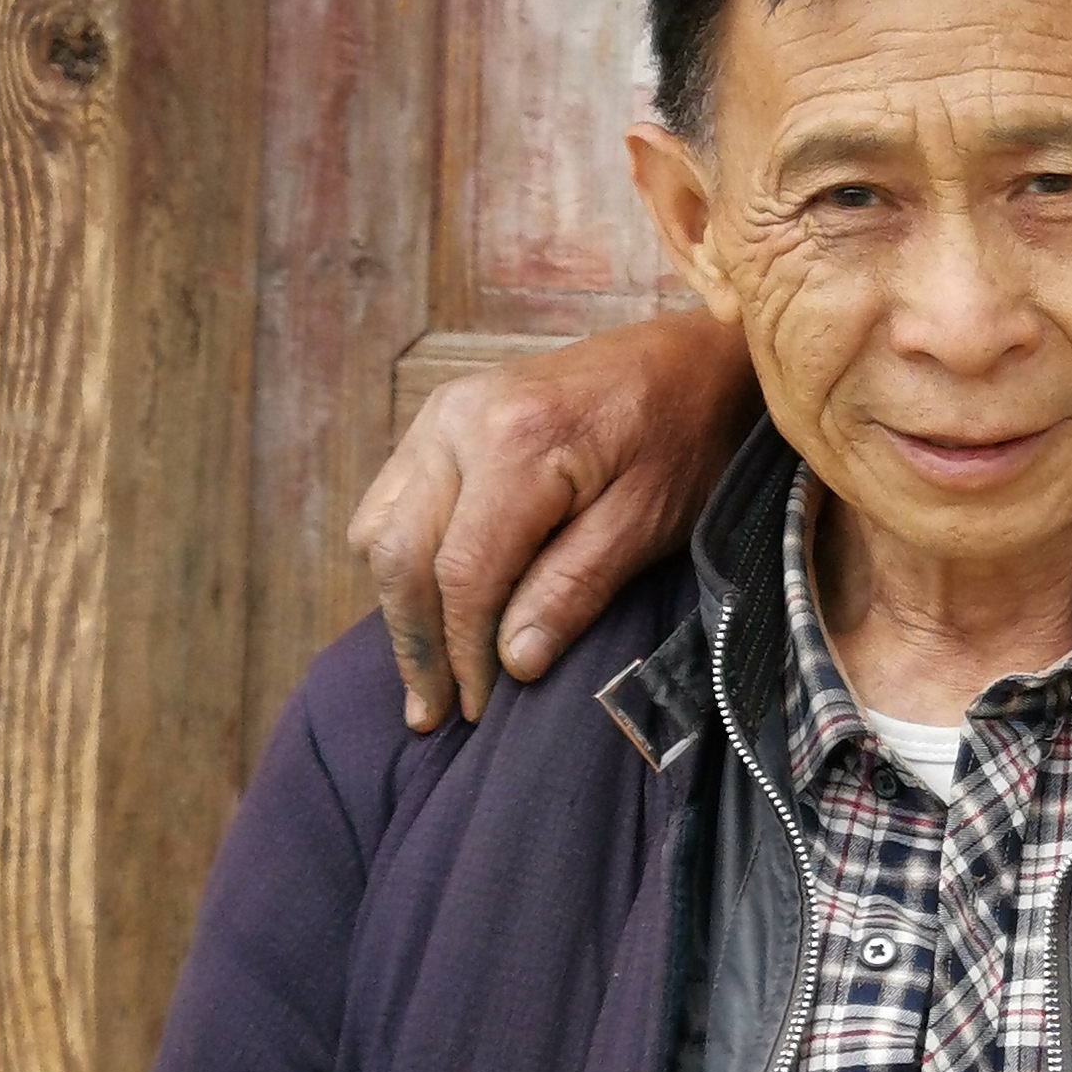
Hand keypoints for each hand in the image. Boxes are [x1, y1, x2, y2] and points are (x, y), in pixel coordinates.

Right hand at [349, 306, 752, 728]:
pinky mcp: (439, 419)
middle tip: (434, 713)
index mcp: (515, 443)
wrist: (693, 358)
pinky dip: (402, 561)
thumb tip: (510, 664)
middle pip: (399, 553)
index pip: (460, 572)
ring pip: (379, 530)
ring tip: (431, 673)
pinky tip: (434, 607)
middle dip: (415, 643)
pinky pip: (390, 502)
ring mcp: (440, 414)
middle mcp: (458, 421)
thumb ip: (574, 588)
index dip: (462, 652)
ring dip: (399, 607)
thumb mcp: (648, 520)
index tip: (475, 710)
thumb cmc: (686, 438)